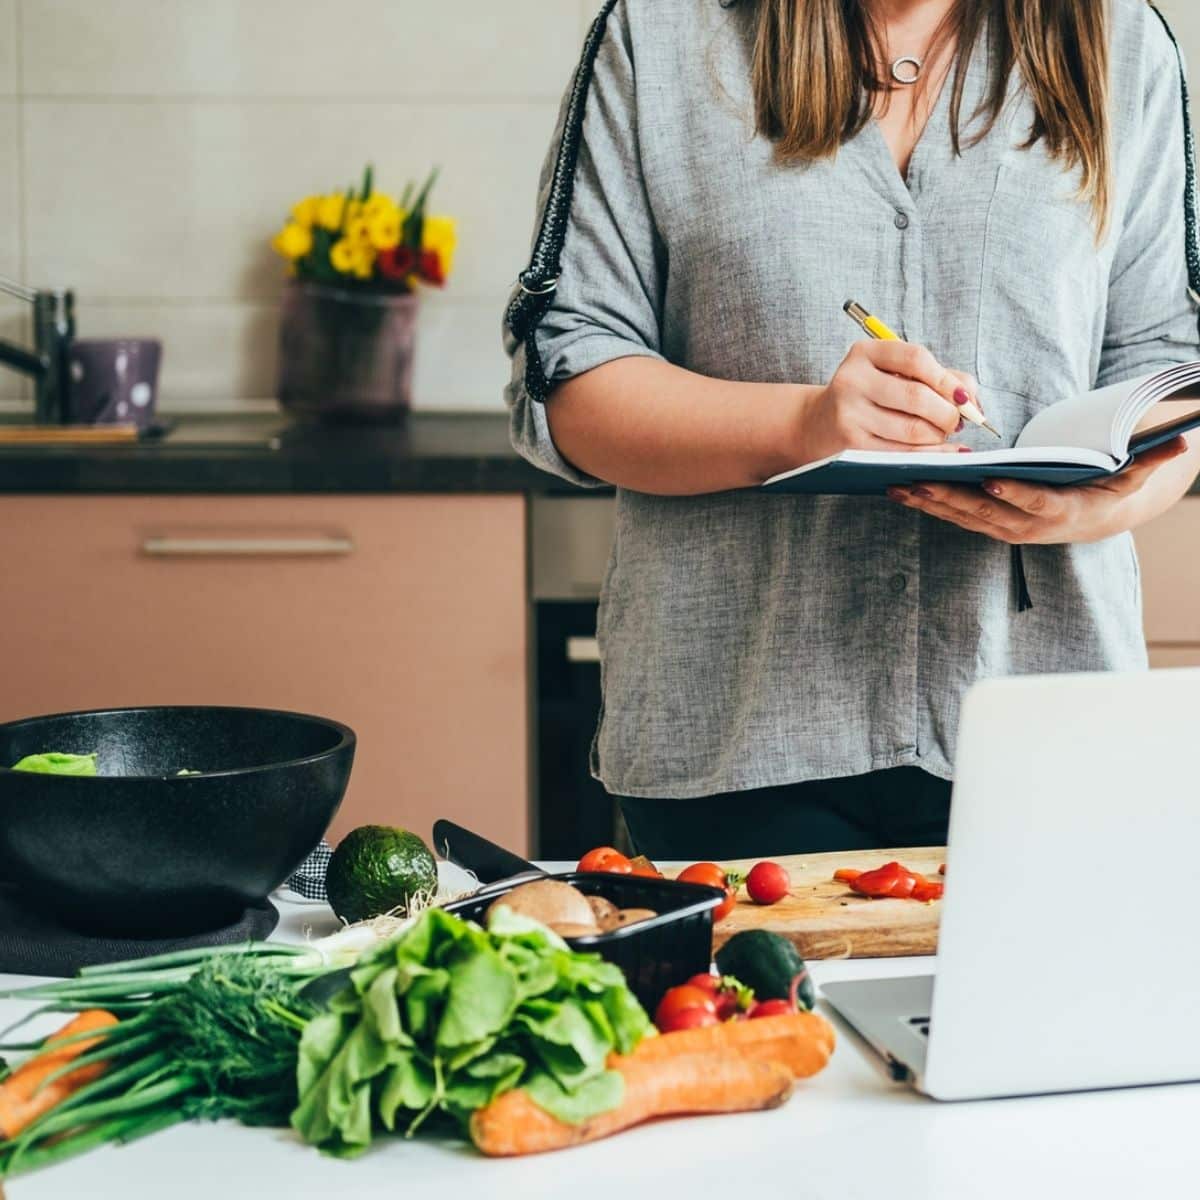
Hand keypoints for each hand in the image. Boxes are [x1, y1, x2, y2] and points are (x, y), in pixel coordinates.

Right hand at [797, 340, 978, 463]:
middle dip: (948, 414)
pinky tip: (940, 452)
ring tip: (941, 434)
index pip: (916, 359)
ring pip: (913, 429)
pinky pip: (902, 453)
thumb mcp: (894, 373)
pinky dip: (929, 454)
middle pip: (918, 397)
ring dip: (938, 435)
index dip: (948, 380)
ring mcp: (849, 414)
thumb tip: (973, 402)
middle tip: (955, 421)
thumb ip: (938, 377)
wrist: (818, 424)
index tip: (963, 397)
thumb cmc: (870, 396)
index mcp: (865, 354)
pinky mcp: (851, 445)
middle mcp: (852, 380)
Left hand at [887, 438, 1190, 543]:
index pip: (1034, 503)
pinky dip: (927, 504)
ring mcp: (1003, 529)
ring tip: (896, 484)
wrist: (1099, 519)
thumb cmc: (1111, 489)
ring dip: (928, 502)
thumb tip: (1183, 439)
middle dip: (948, 497)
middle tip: (917, 480)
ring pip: (960, 517)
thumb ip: (1152, 459)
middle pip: (983, 512)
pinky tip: (900, 489)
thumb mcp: (1134, 475)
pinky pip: (953, 516)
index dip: (1013, 494)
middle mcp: (1026, 527)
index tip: (990, 480)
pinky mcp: (987, 525)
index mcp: (1060, 513)